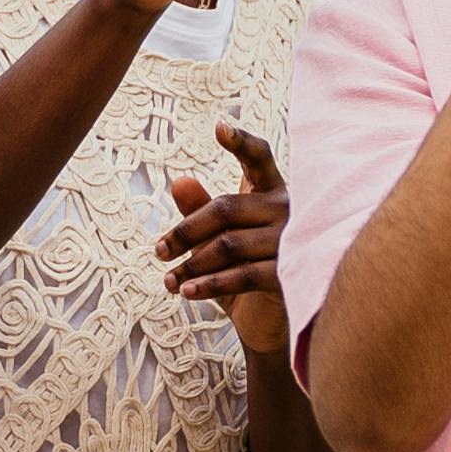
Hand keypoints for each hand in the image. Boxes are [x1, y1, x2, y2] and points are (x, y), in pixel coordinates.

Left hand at [158, 126, 294, 359]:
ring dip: (191, 265)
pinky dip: (210, 284)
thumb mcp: (216, 241)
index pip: (259, 158)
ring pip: (230, 245)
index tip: (219, 127)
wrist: (270, 324)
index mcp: (270, 192)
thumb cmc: (244, 270)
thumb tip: (179, 181)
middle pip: (226, 208)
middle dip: (185, 231)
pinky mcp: (290, 274)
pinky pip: (243, 275)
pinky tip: (187, 292)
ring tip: (168, 281)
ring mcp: (292, 241)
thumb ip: (199, 211)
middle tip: (158, 251)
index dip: (241, 142)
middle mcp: (287, 209)